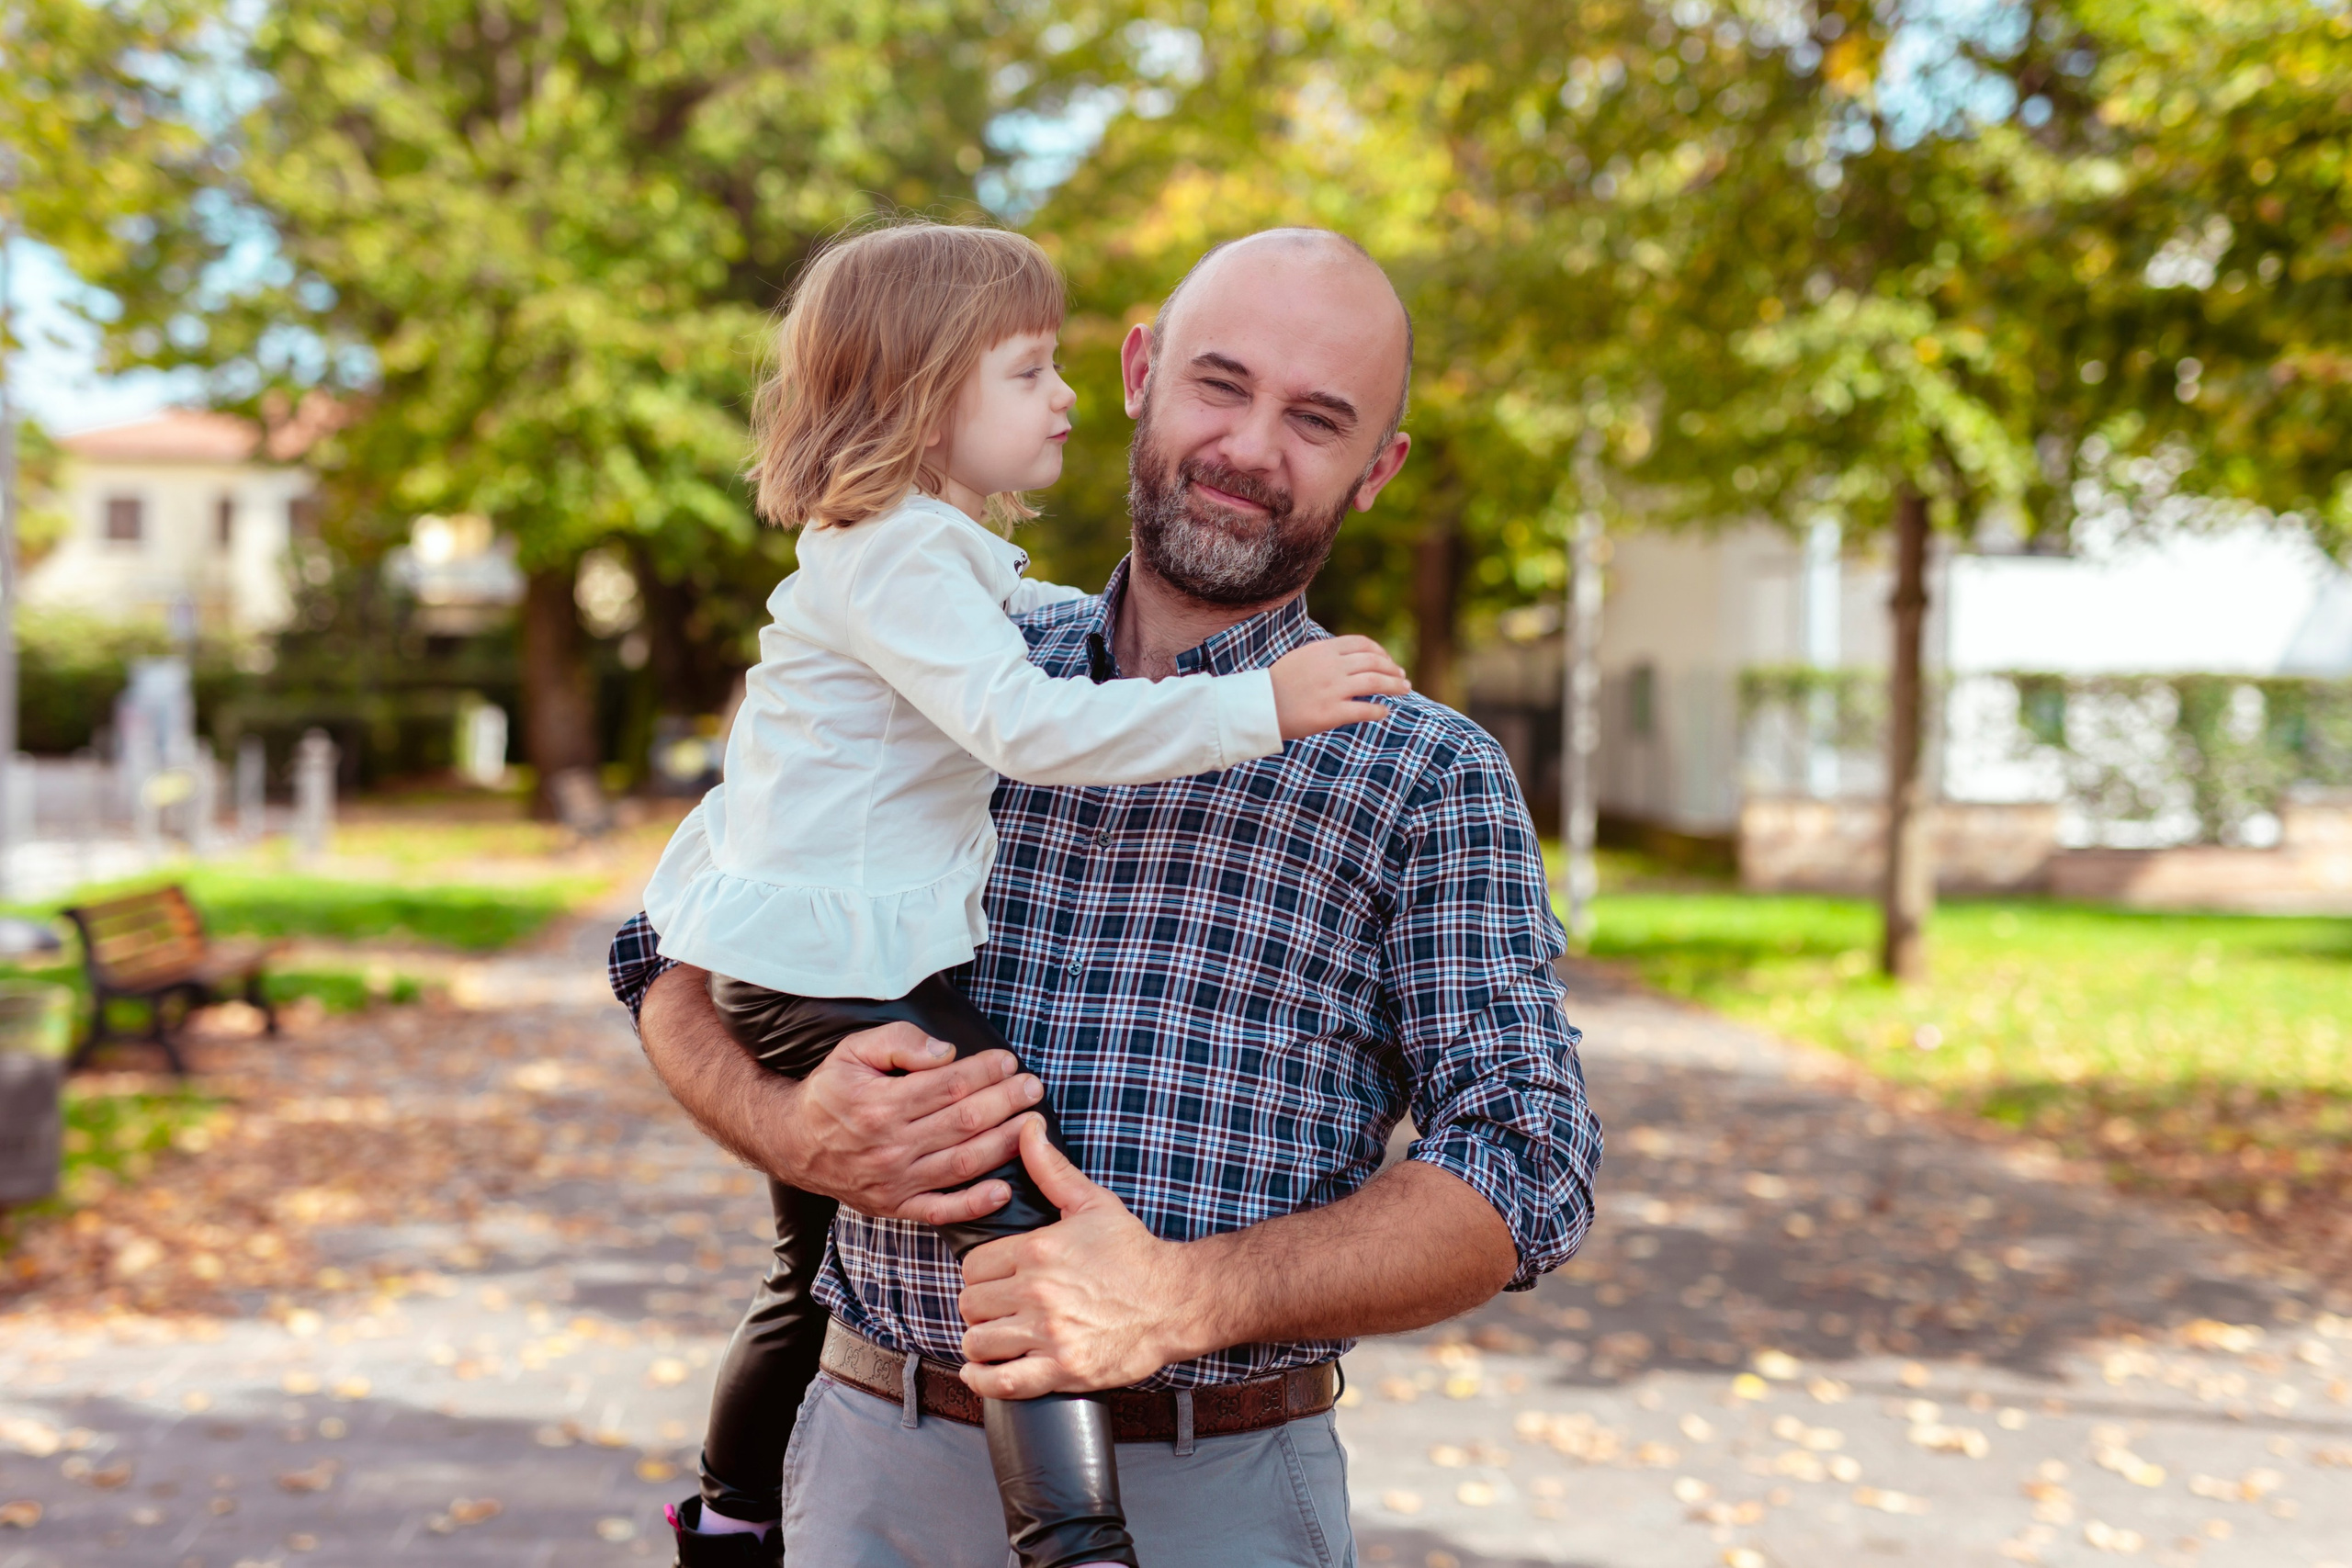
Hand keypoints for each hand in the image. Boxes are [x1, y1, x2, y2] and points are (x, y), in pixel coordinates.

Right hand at [771, 1021, 1044, 1225]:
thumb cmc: (829, 1092)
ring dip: (1004, 1143)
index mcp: (881, 1104)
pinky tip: (1003, 1189)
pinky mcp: (895, 1206)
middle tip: (1034, 1088)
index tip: (1009, 1062)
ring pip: (962, 1161)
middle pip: (964, 1121)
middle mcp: (891, 1146)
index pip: (949, 1085)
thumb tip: (945, 1052)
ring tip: (1032, 1125)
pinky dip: (974, 1203)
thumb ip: (898, 1042)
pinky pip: (941, 1210)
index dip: (985, 1072)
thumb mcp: (852, 1051)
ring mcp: (895, 1181)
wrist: (791, 1142)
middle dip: (1006, 1101)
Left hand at [955, 1118, 1213, 1396]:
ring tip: (995, 1336)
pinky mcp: (1062, 1370)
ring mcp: (1049, 1334)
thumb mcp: (1092, 1203)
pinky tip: (982, 1371)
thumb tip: (1027, 1127)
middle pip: (970, 1304)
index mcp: (1038, 1250)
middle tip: (996, 1308)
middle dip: (979, 1306)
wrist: (1175, 1299)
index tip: (993, 1279)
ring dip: (980, 1341)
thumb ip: (1051, 1169)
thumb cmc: (1133, 1253)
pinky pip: (1002, 1382)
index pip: (972, 1267)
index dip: (979, 1274)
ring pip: (978, 1341)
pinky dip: (983, 1380)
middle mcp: (1037, 1292)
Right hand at [1270, 636, 1410, 738]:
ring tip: (1404, 690)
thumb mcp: (1302, 658)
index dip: (1381, 652)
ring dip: (1394, 686)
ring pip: (1375, 683)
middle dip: (1393, 669)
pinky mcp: (1331, 713)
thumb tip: (1352, 660)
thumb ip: (1326, 656)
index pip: (1362, 644)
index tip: (1388, 662)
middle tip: (1403, 678)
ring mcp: (1332, 690)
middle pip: (1374, 662)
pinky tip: (1384, 712)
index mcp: (1323, 650)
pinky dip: (1380, 710)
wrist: (1258, 707)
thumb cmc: (1278, 685)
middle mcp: (1331, 667)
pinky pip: (1365, 710)